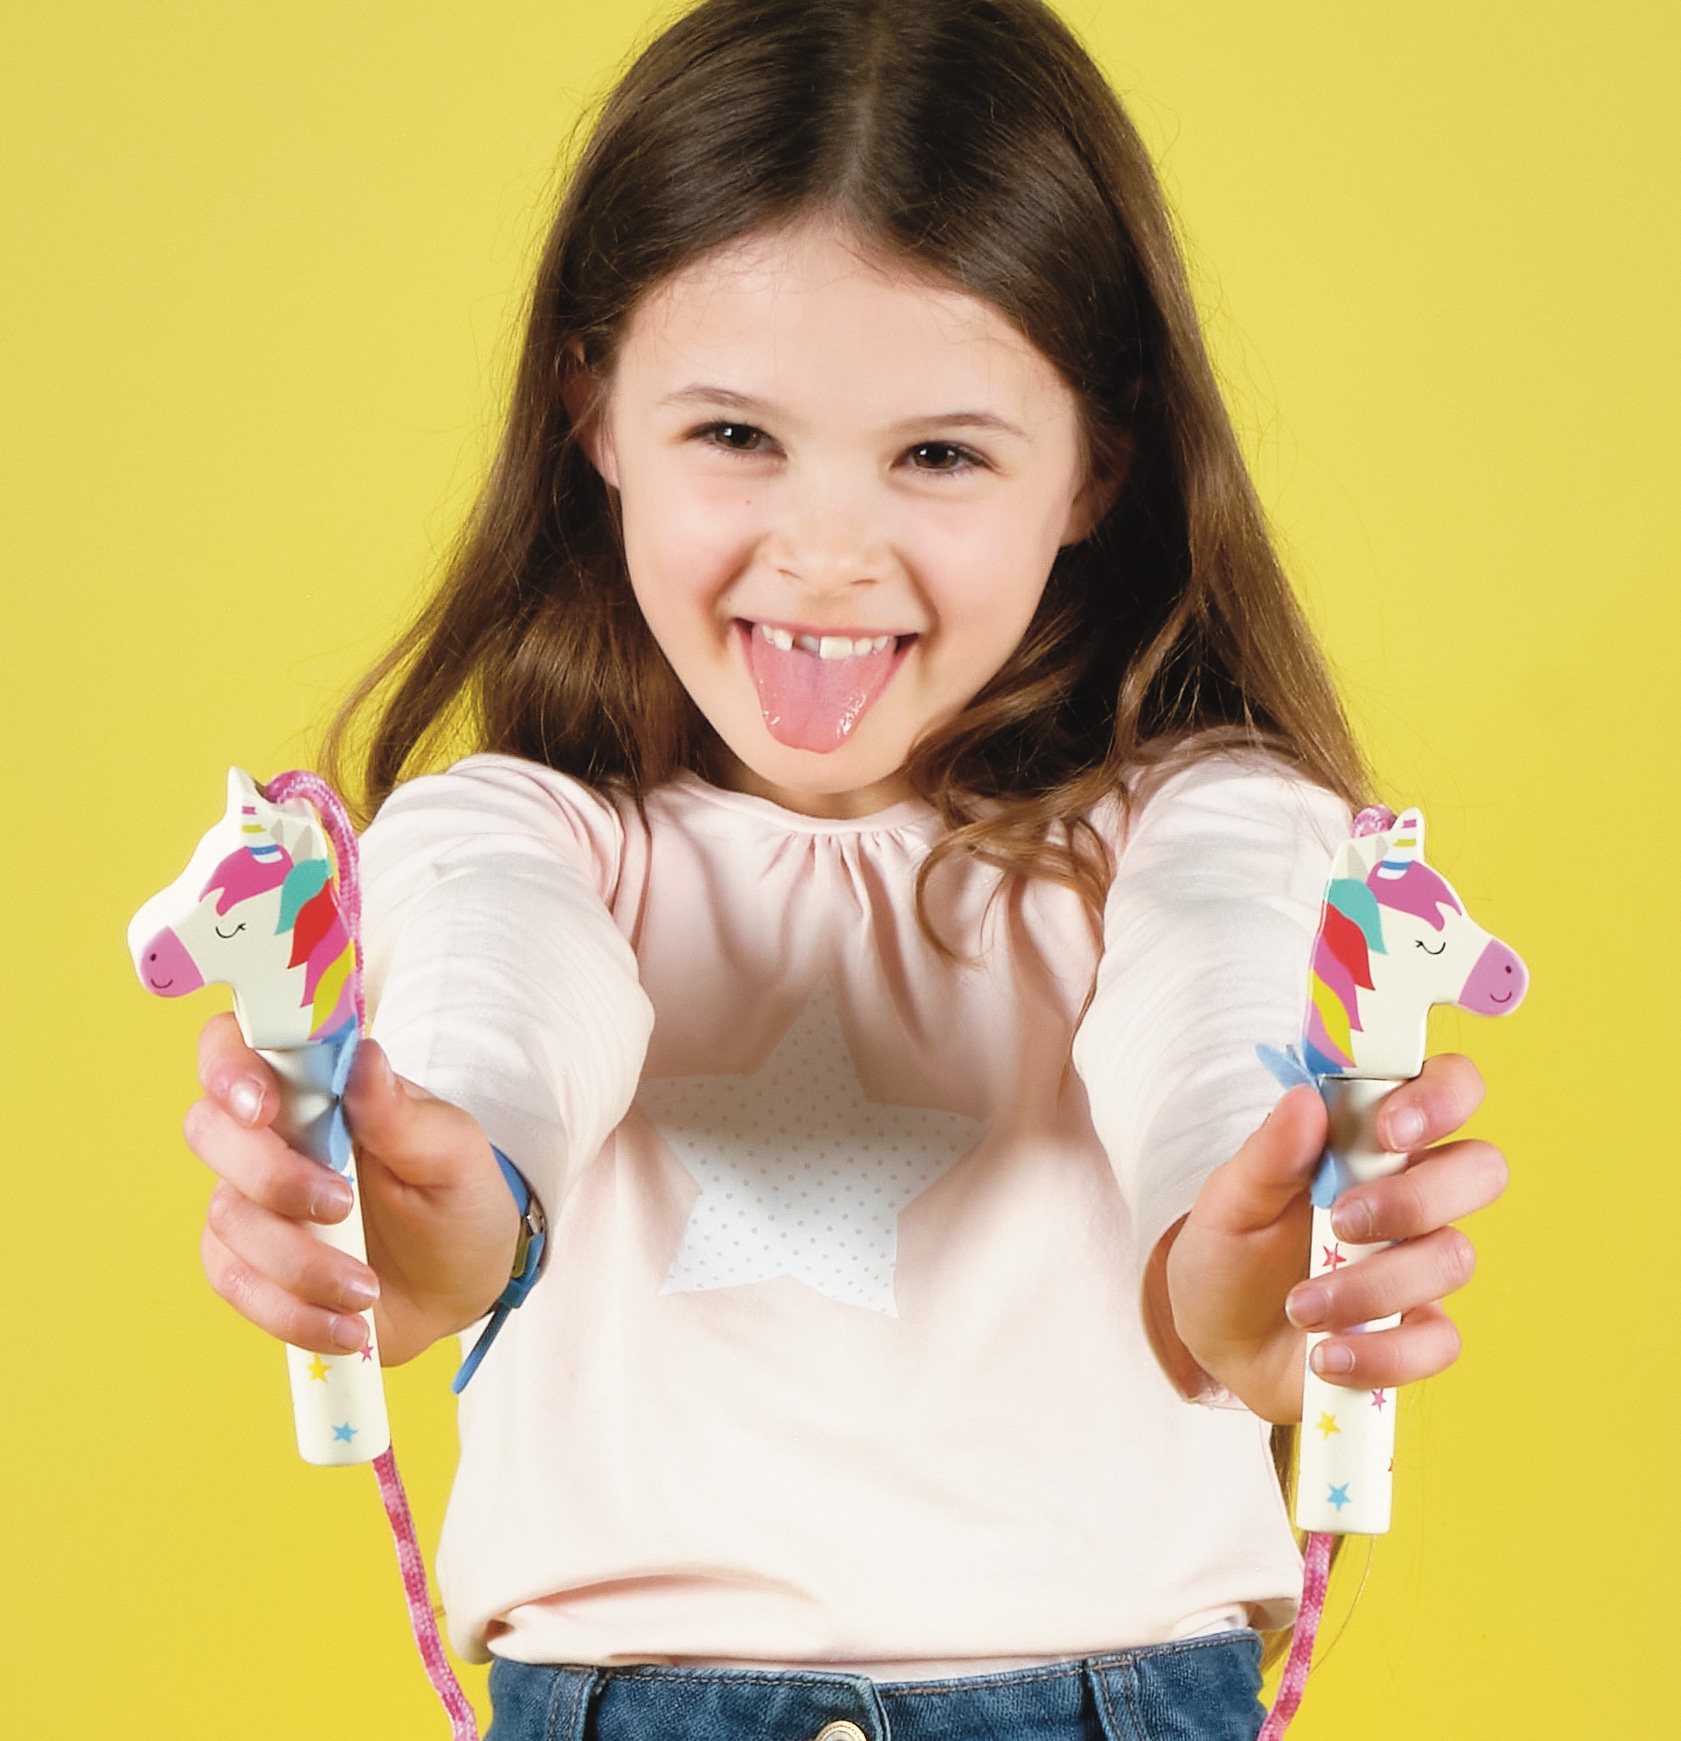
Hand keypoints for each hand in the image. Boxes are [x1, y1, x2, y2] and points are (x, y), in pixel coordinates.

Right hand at [185, 1013, 520, 1364]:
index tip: (262, 1106)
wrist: (462, 1281)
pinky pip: (239, 1288)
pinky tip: (349, 1327)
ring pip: (228, 1222)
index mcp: (315, 1086)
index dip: (229, 1066)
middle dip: (270, 1176)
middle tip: (341, 1206)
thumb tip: (365, 1056)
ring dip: (299, 1262)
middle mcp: (268, 1138)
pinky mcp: (248, 1269)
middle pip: (210, 1131)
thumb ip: (402, 1112)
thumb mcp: (453, 1151)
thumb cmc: (455, 1196)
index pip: (237, 1046)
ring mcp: (250, 1204)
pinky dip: (294, 1314)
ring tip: (367, 1287)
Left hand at [1145, 1055, 1508, 1421]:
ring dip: (1374, 1285)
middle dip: (1416, 1196)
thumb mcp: (1228, 1200)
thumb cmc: (1231, 1252)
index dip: (1440, 1096)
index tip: (1390, 1128)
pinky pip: (1438, 1342)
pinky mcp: (1418, 1333)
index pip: (1444, 1089)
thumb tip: (1304, 1100)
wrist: (1218, 1342)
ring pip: (1453, 1257)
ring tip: (1300, 1306)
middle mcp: (1411, 1195)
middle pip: (1480, 1168)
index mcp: (1370, 1142)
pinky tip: (1327, 1355)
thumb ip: (1267, 1153)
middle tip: (1341, 1220)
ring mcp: (1420, 1265)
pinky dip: (1381, 1353)